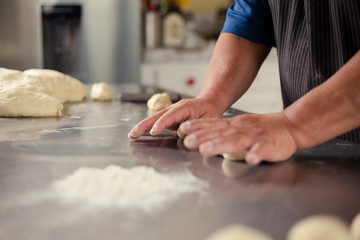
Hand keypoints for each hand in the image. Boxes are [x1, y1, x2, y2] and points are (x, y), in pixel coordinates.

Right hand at [128, 98, 222, 138]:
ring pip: (154, 119)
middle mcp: (174, 108)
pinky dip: (147, 128)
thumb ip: (196, 126)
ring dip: (142, 127)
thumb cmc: (209, 111)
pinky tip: (139, 133)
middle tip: (134, 133)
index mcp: (184, 107)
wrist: (209, 103)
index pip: (170, 115)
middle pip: (157, 115)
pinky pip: (157, 123)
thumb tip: (182, 134)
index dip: (161, 124)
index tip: (153, 131)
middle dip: (144, 125)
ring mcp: (170, 113)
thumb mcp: (208, 119)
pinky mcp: (169, 119)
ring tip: (132, 135)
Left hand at [179, 112, 298, 164]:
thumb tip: (198, 134)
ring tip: (206, 150)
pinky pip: (263, 149)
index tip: (183, 129)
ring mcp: (256, 137)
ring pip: (237, 141)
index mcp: (234, 125)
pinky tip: (250, 158)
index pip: (214, 125)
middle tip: (188, 141)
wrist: (289, 126)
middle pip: (220, 133)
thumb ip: (221, 130)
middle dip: (203, 137)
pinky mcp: (270, 145)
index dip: (198, 127)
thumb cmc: (261, 129)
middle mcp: (242, 129)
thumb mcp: (239, 125)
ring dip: (221, 145)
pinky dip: (256, 153)